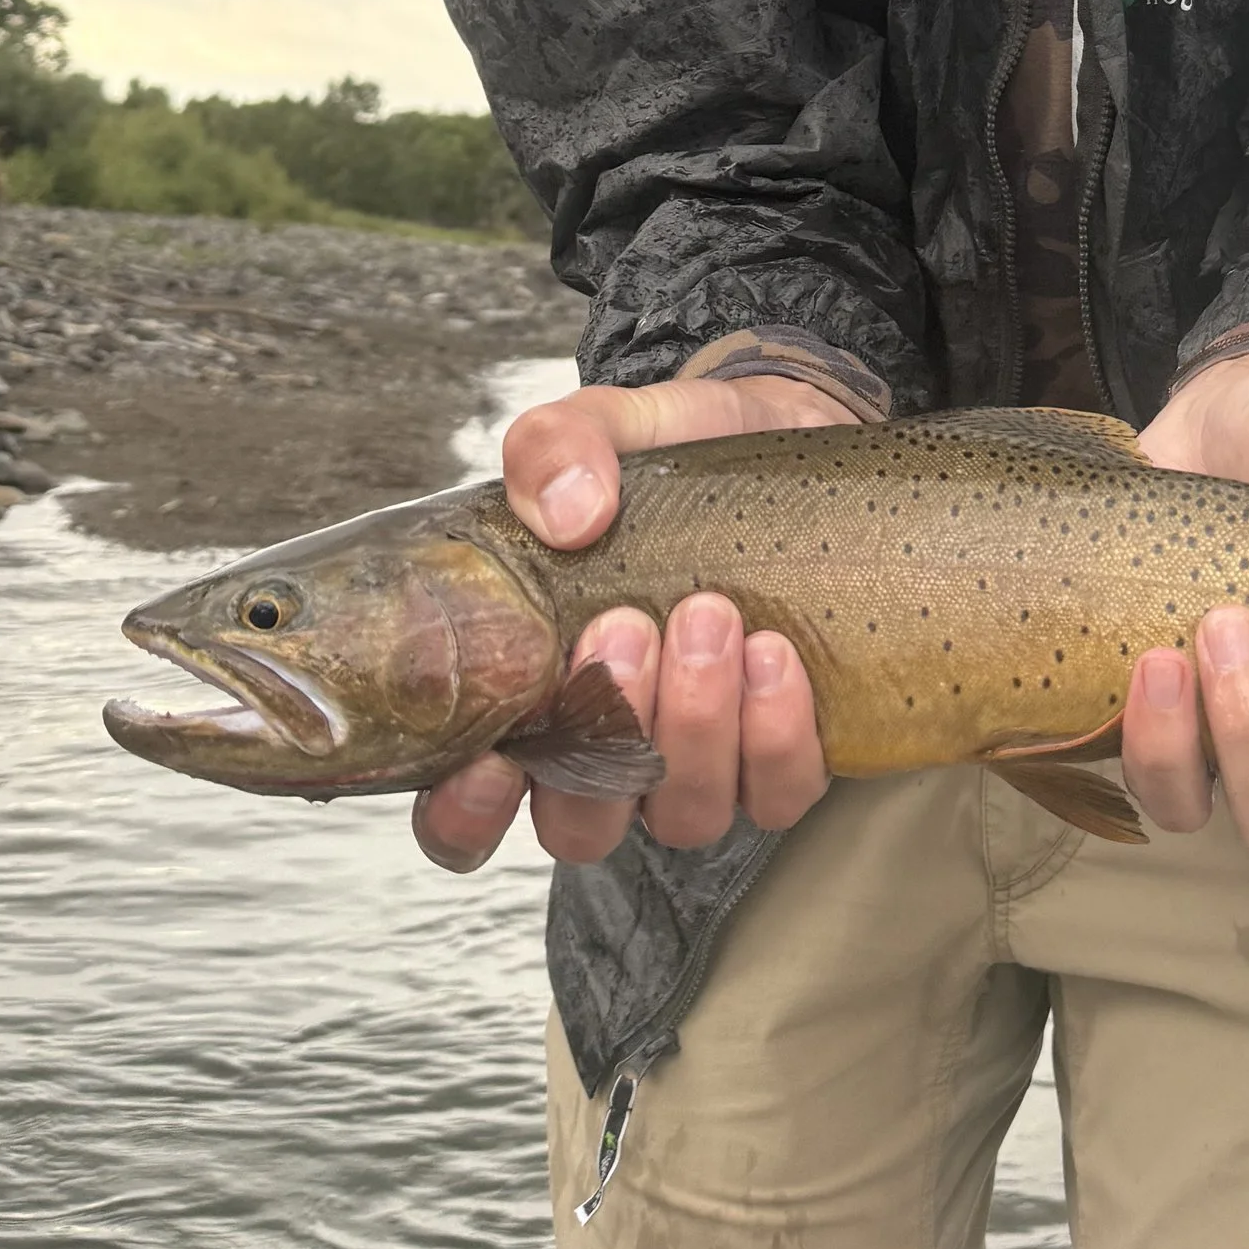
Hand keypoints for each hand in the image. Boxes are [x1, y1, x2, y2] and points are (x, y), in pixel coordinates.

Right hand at [411, 374, 836, 873]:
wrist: (782, 435)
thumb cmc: (670, 458)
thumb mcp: (604, 426)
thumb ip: (555, 448)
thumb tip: (569, 513)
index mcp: (529, 697)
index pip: (466, 812)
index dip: (466, 813)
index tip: (492, 759)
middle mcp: (605, 753)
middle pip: (581, 822)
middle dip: (601, 731)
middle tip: (624, 624)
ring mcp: (696, 765)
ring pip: (683, 812)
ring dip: (694, 722)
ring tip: (710, 614)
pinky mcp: (783, 755)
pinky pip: (778, 794)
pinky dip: (776, 734)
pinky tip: (774, 652)